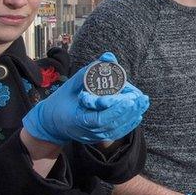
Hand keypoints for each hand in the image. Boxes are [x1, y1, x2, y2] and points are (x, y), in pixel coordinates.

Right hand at [22, 52, 149, 144]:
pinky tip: (139, 114)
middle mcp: (86, 131)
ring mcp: (93, 136)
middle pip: (111, 124)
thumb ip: (90, 70)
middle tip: (142, 98)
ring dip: (132, 116)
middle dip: (129, 111)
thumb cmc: (62, 100)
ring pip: (116, 130)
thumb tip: (109, 57)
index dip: (115, 110)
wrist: (51, 123)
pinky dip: (128, 124)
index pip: (99, 118)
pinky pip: (116, 133)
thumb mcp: (72, 84)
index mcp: (76, 119)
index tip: (129, 100)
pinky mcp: (98, 138)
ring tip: (144, 103)